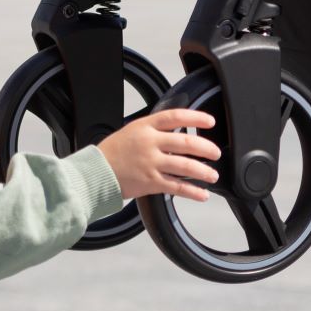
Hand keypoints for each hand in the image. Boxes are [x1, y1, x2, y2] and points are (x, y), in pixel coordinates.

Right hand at [97, 108, 220, 201]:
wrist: (95, 172)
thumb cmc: (111, 153)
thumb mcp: (131, 132)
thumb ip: (153, 132)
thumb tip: (176, 134)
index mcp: (145, 127)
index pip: (175, 116)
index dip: (195, 117)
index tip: (210, 121)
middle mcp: (149, 143)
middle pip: (186, 142)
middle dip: (206, 148)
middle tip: (215, 153)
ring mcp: (151, 163)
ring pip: (186, 166)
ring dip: (204, 171)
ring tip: (212, 175)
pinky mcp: (150, 182)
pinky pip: (177, 187)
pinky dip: (193, 191)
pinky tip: (202, 194)